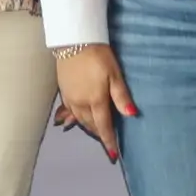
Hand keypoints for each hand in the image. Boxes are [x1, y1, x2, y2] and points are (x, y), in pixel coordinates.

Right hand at [54, 43, 137, 159]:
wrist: (74, 40)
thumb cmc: (98, 56)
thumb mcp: (114, 74)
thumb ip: (121, 96)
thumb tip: (131, 116)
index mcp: (95, 100)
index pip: (104, 126)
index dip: (109, 141)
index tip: (114, 155)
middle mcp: (81, 103)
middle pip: (91, 125)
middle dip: (99, 134)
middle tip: (108, 142)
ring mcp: (70, 98)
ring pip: (80, 120)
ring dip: (89, 127)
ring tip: (96, 132)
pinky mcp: (63, 91)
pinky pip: (70, 112)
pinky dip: (76, 119)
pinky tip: (77, 120)